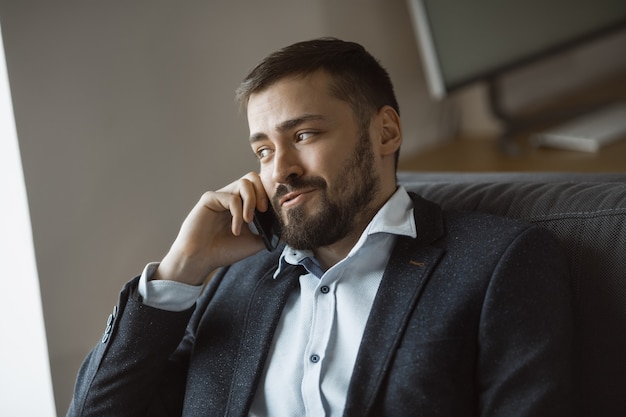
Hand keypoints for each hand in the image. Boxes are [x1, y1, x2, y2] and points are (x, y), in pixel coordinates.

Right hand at [154, 172, 268, 284]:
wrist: (201, 260)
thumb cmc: (223, 251)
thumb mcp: (253, 243)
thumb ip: (269, 233)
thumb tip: (286, 229)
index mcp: (242, 205)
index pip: (259, 188)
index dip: (269, 196)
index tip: (273, 213)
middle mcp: (231, 197)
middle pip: (253, 178)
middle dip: (263, 192)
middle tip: (263, 211)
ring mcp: (221, 196)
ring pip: (244, 182)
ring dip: (251, 201)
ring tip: (250, 221)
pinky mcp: (210, 198)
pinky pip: (231, 198)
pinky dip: (238, 214)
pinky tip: (236, 230)